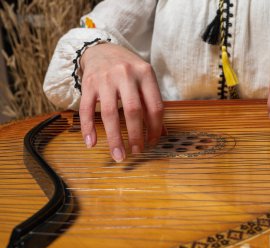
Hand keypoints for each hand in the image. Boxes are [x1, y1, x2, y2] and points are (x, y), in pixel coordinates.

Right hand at [79, 43, 163, 161]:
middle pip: (133, 111)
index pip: (155, 106)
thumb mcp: (145, 79)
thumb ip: (152, 102)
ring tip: (118, 155)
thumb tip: (162, 133)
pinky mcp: (88, 84)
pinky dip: (88, 128)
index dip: (156, 128)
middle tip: (137, 152)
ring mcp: (105, 79)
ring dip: (114, 138)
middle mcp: (126, 74)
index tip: (152, 142)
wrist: (102, 49)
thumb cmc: (129, 69)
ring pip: (110, 113)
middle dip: (136, 136)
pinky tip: (91, 144)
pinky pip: (87, 110)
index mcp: (145, 73)